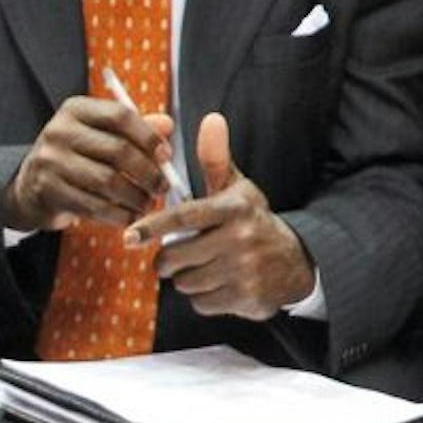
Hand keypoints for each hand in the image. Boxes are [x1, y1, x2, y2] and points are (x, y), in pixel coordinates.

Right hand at [6, 95, 176, 230]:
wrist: (30, 184)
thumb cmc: (76, 156)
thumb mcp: (99, 135)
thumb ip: (134, 129)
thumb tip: (167, 125)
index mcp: (75, 109)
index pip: (120, 116)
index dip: (148, 136)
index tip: (165, 155)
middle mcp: (59, 131)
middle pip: (117, 150)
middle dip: (147, 172)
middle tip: (162, 186)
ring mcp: (51, 162)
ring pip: (108, 182)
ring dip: (135, 197)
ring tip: (148, 203)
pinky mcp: (48, 191)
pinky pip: (94, 206)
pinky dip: (118, 215)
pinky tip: (131, 217)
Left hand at [125, 114, 314, 319]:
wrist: (294, 262)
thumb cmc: (252, 221)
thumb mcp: (237, 189)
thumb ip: (215, 160)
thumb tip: (210, 119)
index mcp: (234, 208)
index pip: (184, 217)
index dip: (152, 226)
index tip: (129, 236)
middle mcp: (241, 239)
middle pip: (176, 256)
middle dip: (168, 259)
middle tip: (178, 253)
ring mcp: (245, 271)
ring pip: (185, 282)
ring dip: (186, 278)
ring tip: (204, 266)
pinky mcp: (246, 298)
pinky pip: (201, 303)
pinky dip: (203, 297)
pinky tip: (220, 283)